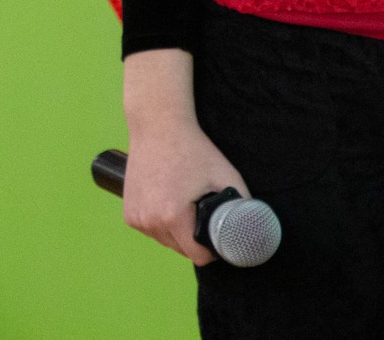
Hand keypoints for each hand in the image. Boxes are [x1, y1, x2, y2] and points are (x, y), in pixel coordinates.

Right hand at [122, 120, 248, 264]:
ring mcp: (137, 219)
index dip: (213, 249)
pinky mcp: (129, 215)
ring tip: (183, 204)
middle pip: (182, 251)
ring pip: (166, 242)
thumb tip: (254, 226)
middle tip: (202, 213)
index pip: (198, 256)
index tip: (218, 235)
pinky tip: (166, 202)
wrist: (158, 126)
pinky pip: (152, 231)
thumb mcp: (226, 175)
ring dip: (177, 233)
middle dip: (195, 239)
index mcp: (173, 216)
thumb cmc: (193, 149)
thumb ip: (242, 205)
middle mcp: (151, 222)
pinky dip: (161, 224)